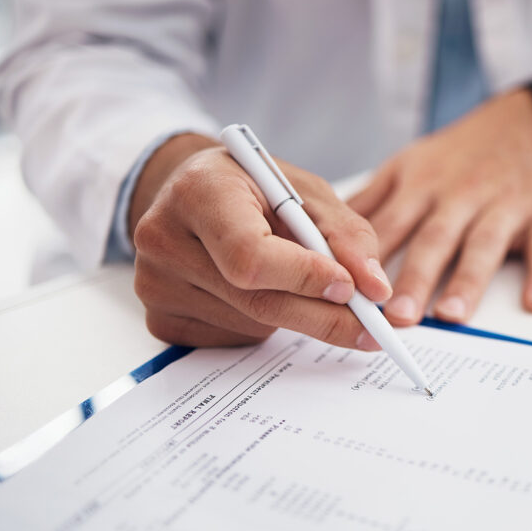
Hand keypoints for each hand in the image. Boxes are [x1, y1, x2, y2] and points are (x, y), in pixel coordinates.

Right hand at [128, 134, 391, 347]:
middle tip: (369, 327)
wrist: (194, 196)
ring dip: (294, 316)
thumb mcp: (306, 193)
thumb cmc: (256, 189)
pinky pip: (232, 340)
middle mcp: (163, 237)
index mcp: (199, 191)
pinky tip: (260, 293)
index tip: (350, 289)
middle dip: (322, 316)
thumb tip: (376, 291)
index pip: (251, 254)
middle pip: (255, 301)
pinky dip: (264, 327)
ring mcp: (155, 284)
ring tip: (295, 282)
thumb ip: (347, 236)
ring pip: (251, 325)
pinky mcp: (161, 320)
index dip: (305, 278)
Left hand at [348, 88, 531, 325]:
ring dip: (468, 280)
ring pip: (483, 245)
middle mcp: (460, 196)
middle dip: (414, 278)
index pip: (390, 226)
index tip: (350, 292)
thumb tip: (321, 233)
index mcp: (422, 185)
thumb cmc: (463, 154)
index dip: (369, 259)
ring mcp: (505, 206)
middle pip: (434, 239)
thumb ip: (371, 202)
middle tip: (396, 317)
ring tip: (452, 315)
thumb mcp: (410, 164)